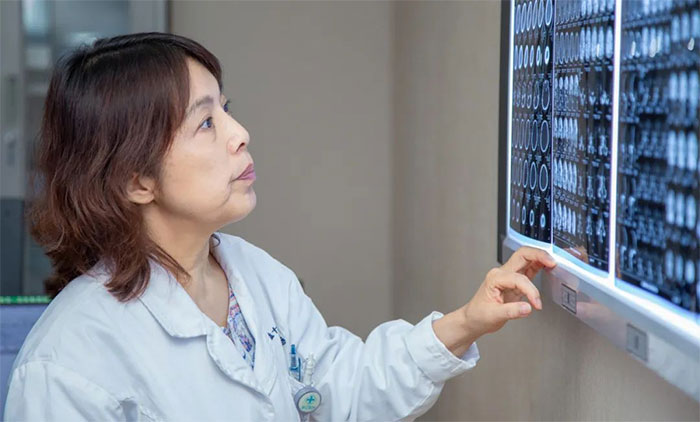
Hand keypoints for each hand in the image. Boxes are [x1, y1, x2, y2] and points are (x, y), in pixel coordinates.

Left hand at [432, 247, 555, 356]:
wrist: (473, 319)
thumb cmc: (479, 315)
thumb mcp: (493, 316)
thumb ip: (511, 311)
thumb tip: (527, 308)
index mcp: (495, 278)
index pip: (518, 279)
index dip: (530, 291)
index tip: (536, 304)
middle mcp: (501, 274)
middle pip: (522, 255)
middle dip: (538, 255)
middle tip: (552, 262)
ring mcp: (508, 276)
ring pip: (526, 259)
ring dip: (540, 258)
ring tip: (553, 263)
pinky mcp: (515, 281)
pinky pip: (529, 269)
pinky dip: (539, 266)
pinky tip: (547, 267)